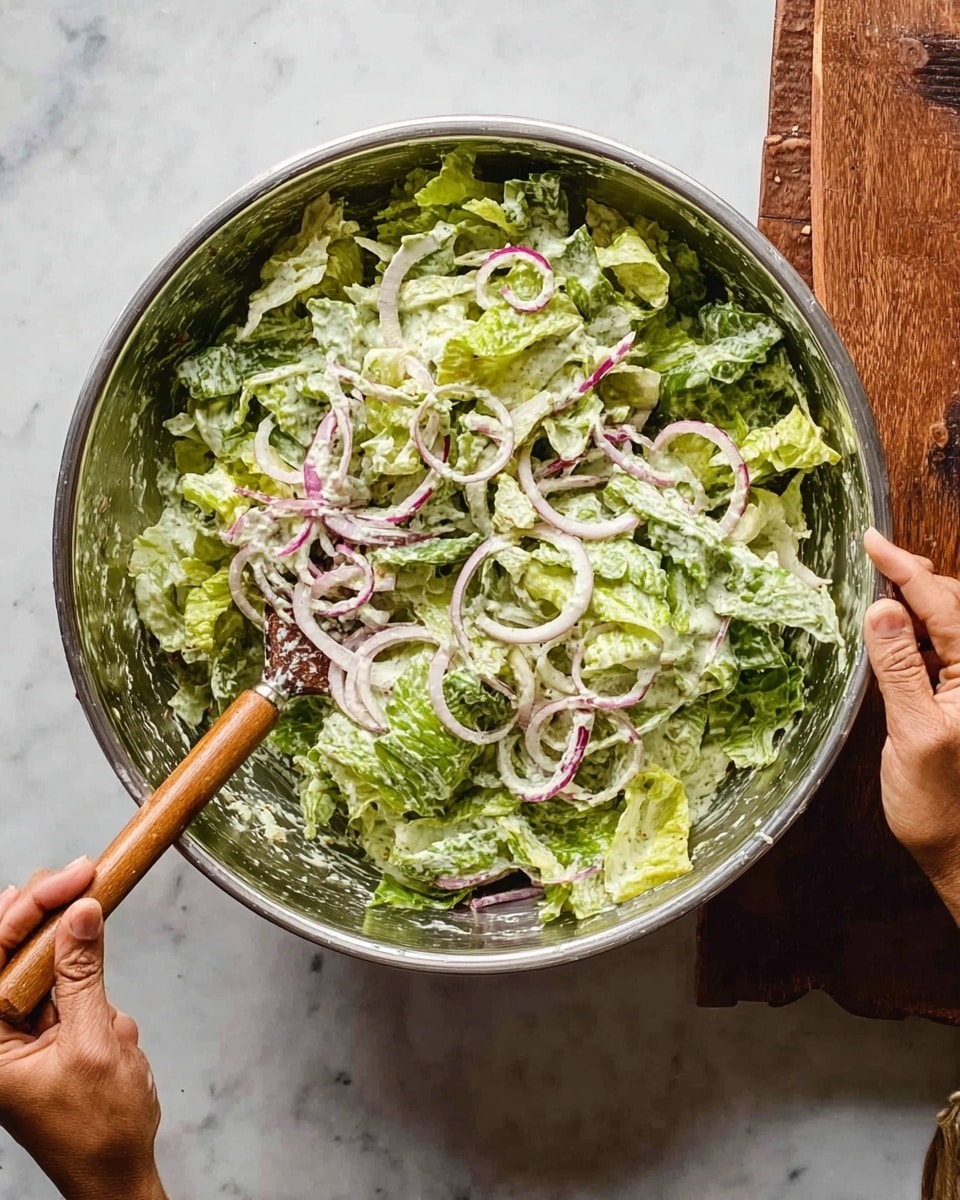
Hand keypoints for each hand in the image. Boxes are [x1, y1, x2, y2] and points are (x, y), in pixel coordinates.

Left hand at [0, 859, 166, 1199]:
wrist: (117, 1174)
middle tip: (84, 875)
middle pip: (5, 947)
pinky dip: (82, 969)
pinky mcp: (43, 1030)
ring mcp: (16, 1030)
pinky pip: (59, 981)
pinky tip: (101, 991)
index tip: (77, 876)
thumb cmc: (98, 1130)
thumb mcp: (93, 1044)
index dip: (32, 906)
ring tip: (91, 917)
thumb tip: (80, 913)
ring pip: (34, 958)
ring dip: (65, 937)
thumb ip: (83, 974)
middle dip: (42, 908)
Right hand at [863, 528, 959, 919]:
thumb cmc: (939, 801)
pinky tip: (888, 627)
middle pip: (949, 604)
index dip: (906, 569)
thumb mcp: (914, 733)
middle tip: (872, 555)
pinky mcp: (951, 698)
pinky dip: (909, 630)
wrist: (959, 850)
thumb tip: (881, 609)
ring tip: (877, 584)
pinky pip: (934, 648)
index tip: (873, 541)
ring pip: (943, 623)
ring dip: (910, 601)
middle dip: (913, 576)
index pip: (942, 604)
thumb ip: (900, 668)